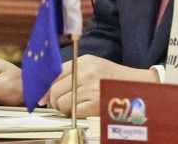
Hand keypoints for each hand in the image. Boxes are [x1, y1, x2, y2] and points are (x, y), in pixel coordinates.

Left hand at [43, 55, 158, 116]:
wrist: (135, 85)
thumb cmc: (112, 77)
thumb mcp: (93, 65)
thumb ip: (73, 72)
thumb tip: (50, 89)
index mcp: (84, 61)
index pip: (55, 74)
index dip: (46, 88)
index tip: (42, 97)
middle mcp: (86, 72)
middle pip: (56, 90)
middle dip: (55, 101)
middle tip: (60, 105)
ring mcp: (91, 88)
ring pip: (63, 103)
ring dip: (64, 109)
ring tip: (73, 108)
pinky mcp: (96, 103)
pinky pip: (74, 112)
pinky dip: (74, 115)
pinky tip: (80, 112)